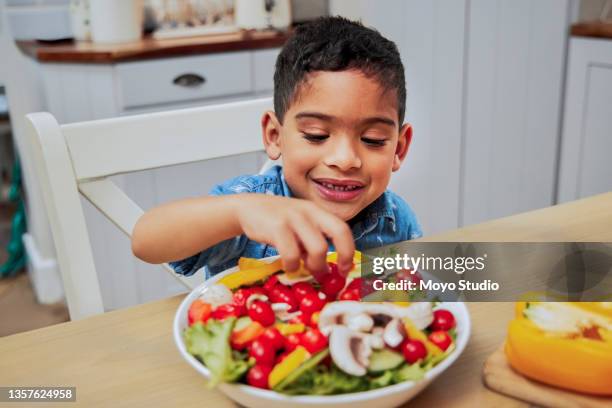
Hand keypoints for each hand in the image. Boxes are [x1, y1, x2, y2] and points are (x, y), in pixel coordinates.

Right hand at [235, 194, 354, 277]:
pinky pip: (293, 254)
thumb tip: (326, 269)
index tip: (345, 269)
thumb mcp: (299, 226)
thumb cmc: (277, 221)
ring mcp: (295, 217)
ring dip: (314, 265)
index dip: (349, 250)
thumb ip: (312, 242)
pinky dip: (292, 265)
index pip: (343, 228)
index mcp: (318, 211)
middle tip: (331, 272)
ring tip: (304, 269)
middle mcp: (310, 211)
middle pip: (339, 232)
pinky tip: (288, 265)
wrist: (247, 208)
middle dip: (342, 256)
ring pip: (319, 248)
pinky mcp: (278, 227)